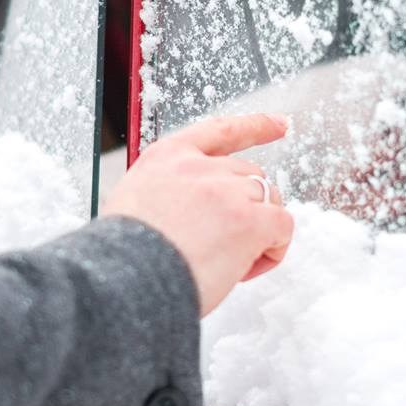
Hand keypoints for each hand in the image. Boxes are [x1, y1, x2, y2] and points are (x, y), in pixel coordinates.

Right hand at [100, 112, 295, 316]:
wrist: (124, 281)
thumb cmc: (123, 258)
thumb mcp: (133, 203)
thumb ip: (169, 194)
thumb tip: (192, 215)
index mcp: (167, 157)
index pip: (221, 131)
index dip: (255, 126)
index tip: (280, 124)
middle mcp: (200, 166)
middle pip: (249, 176)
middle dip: (245, 208)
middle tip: (220, 247)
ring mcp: (228, 190)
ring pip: (268, 201)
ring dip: (257, 232)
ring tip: (225, 264)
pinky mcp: (250, 220)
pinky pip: (282, 227)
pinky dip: (273, 250)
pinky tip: (244, 270)